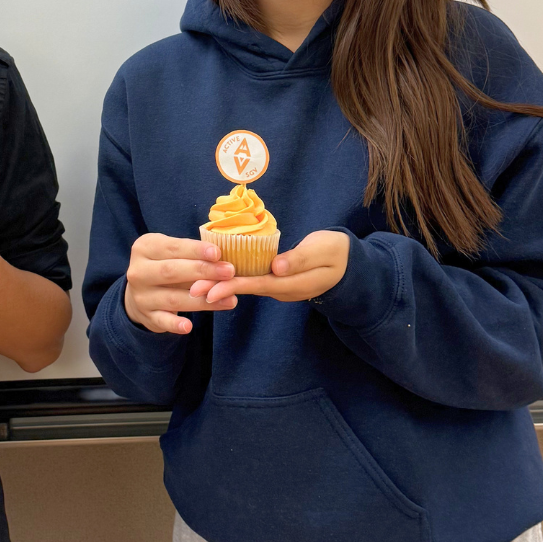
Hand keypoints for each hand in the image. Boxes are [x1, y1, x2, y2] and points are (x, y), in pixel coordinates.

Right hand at [124, 233, 236, 334]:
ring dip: (202, 300)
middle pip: (172, 271)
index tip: (217, 253)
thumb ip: (191, 254)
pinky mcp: (147, 316)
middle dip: (203, 271)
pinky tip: (189, 326)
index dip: (196, 250)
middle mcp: (138, 272)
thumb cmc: (164, 264)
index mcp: (144, 248)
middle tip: (229, 272)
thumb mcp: (170, 252)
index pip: (172, 247)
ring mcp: (141, 296)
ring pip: (173, 298)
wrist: (139, 291)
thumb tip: (222, 259)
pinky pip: (162, 321)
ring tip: (230, 300)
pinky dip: (175, 324)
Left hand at [189, 230, 349, 303]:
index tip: (210, 291)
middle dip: (219, 290)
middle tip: (193, 291)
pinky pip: (252, 281)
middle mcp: (282, 289)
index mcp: (292, 283)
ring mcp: (279, 287)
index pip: (258, 285)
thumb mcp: (322, 250)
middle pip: (246, 289)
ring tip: (196, 286)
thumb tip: (277, 267)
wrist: (349, 264)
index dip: (233, 286)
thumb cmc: (336, 252)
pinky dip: (233, 279)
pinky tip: (216, 277)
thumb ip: (300, 258)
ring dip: (222, 286)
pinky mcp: (276, 280)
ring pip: (247, 286)